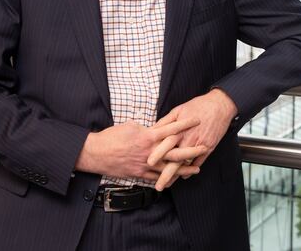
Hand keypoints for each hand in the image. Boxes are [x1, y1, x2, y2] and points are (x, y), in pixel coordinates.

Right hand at [75, 118, 205, 181]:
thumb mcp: (130, 126)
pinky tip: (175, 179)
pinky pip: (156, 178)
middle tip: (204, 147)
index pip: (171, 128)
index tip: (197, 120)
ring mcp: (145, 165)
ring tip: (196, 169)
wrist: (96, 153)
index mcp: (147, 136)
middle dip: (191, 150)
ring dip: (184, 169)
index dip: (185, 124)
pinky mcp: (139, 174)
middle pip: (175, 152)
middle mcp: (149, 152)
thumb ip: (146, 128)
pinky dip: (167, 178)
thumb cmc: (111, 137)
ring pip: (169, 168)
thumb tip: (155, 129)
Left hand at [148, 89, 237, 188]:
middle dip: (166, 174)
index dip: (157, 154)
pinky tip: (183, 177)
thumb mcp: (178, 110)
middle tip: (158, 185)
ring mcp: (199, 145)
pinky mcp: (208, 148)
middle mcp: (188, 139)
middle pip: (175, 159)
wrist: (219, 106)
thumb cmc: (198, 106)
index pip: (165, 144)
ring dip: (176, 176)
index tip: (148, 163)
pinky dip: (190, 170)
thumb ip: (165, 121)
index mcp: (179, 129)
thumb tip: (152, 129)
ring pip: (186, 164)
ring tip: (167, 185)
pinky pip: (199, 162)